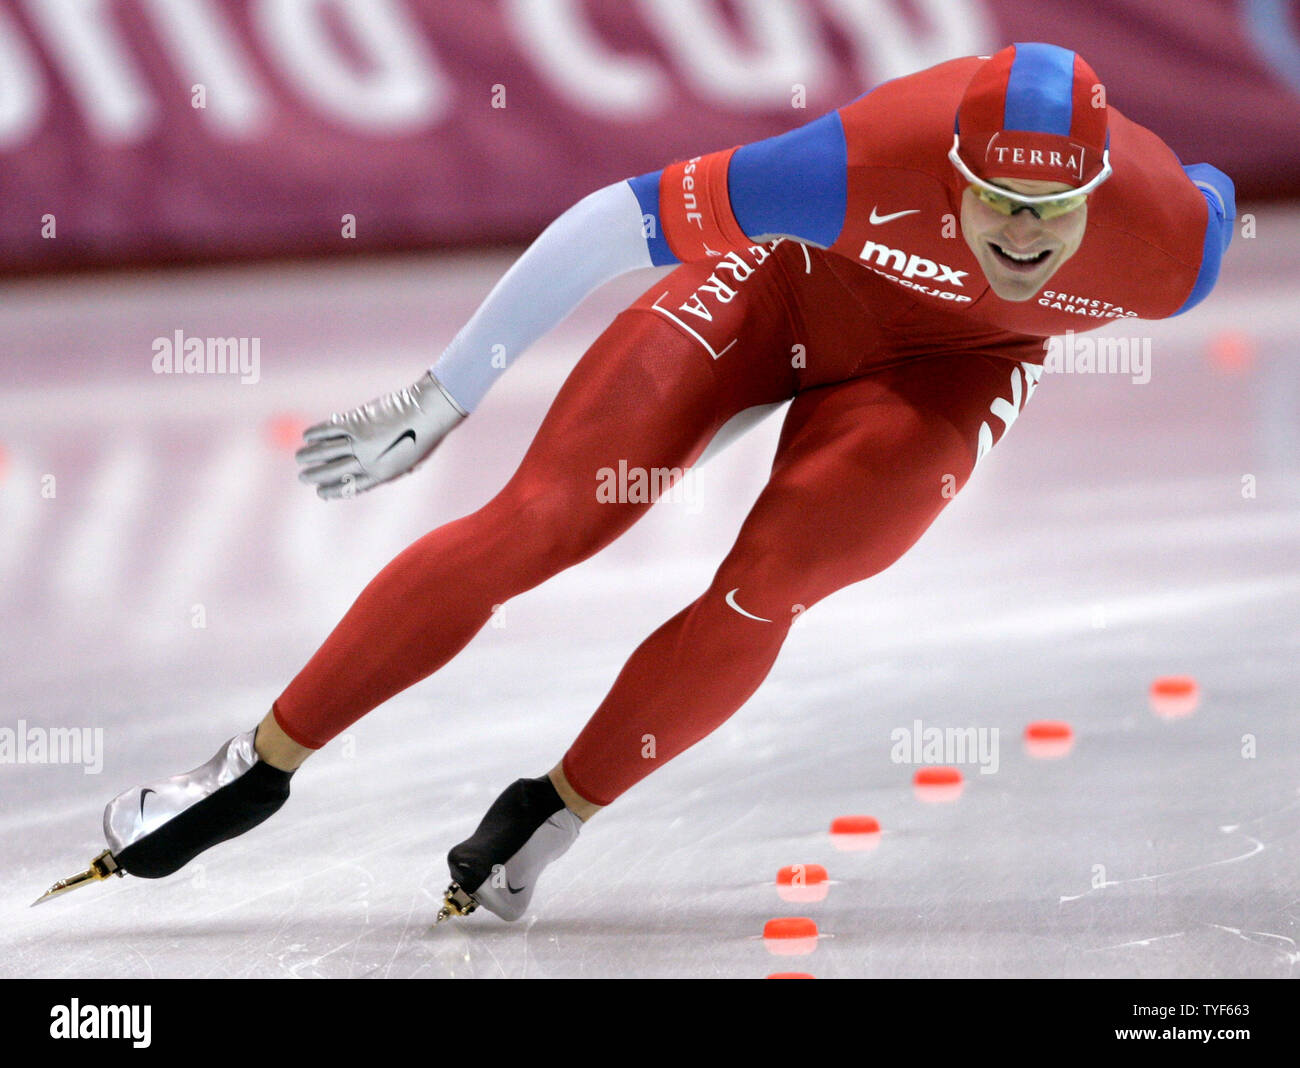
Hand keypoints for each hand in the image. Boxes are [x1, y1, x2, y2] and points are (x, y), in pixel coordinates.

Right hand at [295, 372, 465, 498]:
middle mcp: (369, 460)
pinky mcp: (356, 421)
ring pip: (326, 451)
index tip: (320, 492)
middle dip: (315, 475)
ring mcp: (361, 441)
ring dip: (309, 455)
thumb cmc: (425, 436)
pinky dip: (316, 433)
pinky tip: (307, 436)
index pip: (351, 486)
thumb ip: (388, 467)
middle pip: (333, 471)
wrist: (430, 411)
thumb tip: (366, 468)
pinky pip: (329, 430)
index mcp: (383, 474)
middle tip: (302, 477)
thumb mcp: (409, 462)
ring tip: (299, 458)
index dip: (333, 490)